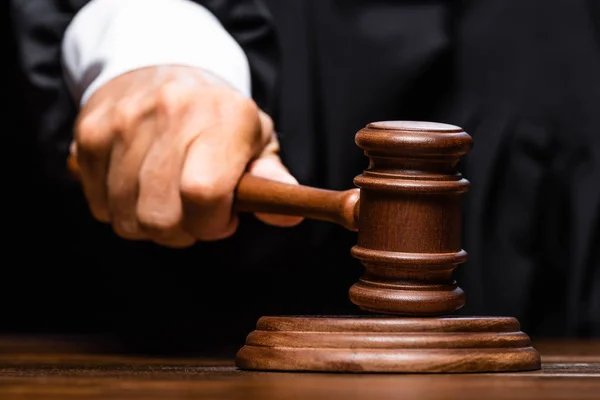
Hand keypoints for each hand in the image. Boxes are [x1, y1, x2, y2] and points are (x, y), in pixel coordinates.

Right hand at [72, 65, 301, 246]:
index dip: (212, 224)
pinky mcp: (89, 134)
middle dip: (182, 231)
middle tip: (193, 211)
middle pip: (161, 218)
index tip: (223, 218)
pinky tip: (138, 185)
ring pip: (127, 219)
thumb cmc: (217, 116)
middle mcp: (169, 113)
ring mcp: (123, 123)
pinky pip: (100, 207)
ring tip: (166, 195)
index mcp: (222, 117)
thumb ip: (270, 179)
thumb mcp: (255, 138)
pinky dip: (121, 209)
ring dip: (150, 223)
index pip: (204, 194)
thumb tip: (289, 212)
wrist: (160, 67)